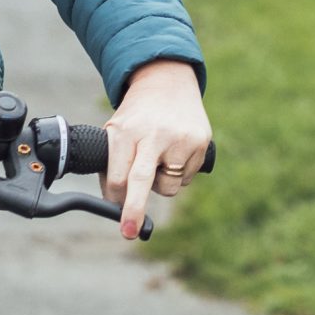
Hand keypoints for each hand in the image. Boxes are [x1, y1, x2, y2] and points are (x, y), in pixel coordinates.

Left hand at [103, 59, 210, 240]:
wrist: (167, 83)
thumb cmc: (136, 117)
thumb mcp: (116, 132)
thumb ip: (114, 166)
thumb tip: (116, 206)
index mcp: (125, 131)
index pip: (117, 177)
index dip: (115, 199)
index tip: (117, 214)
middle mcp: (153, 133)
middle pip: (141, 180)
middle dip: (134, 209)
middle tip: (129, 231)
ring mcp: (179, 137)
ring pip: (168, 187)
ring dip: (161, 184)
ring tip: (158, 160)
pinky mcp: (200, 141)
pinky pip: (185, 178)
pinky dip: (178, 173)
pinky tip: (174, 152)